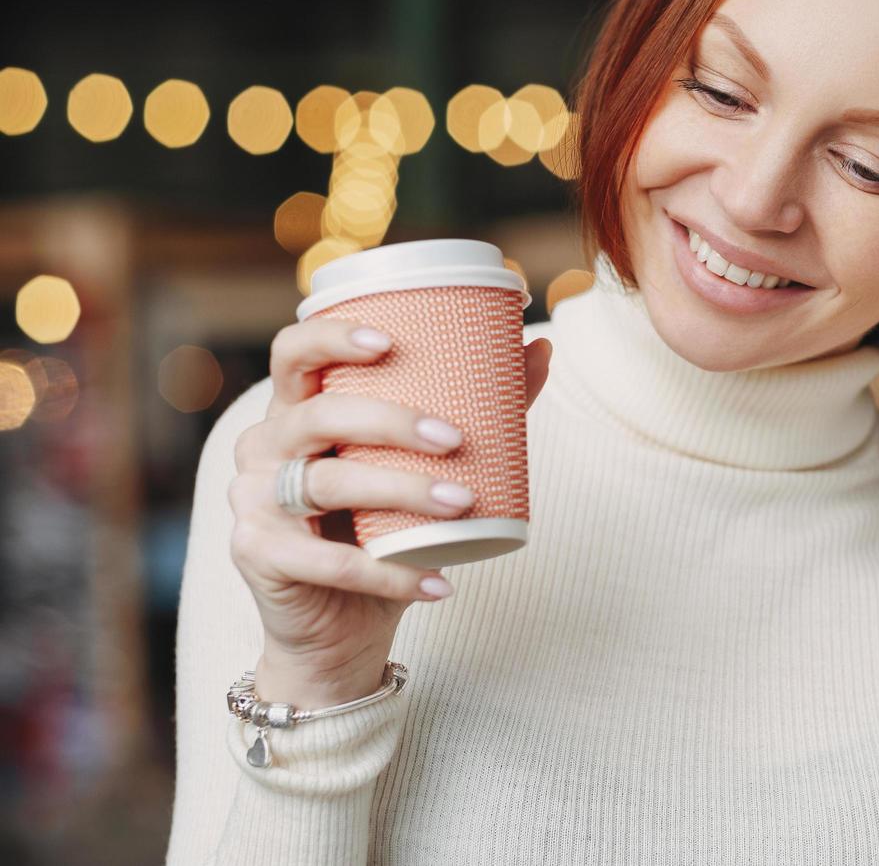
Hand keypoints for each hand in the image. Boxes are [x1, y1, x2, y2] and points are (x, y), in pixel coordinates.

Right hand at [227, 317, 552, 704]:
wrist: (340, 628)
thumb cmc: (383, 533)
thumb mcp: (425, 466)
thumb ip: (477, 408)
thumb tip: (539, 350)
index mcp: (296, 411)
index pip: (293, 352)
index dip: (331, 338)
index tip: (389, 342)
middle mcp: (264, 447)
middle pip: (321, 415)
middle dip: (392, 422)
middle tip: (456, 439)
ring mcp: (252, 500)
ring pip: (328, 484)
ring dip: (403, 492)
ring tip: (462, 504)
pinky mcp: (255, 553)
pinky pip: (330, 562)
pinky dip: (391, 575)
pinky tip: (440, 582)